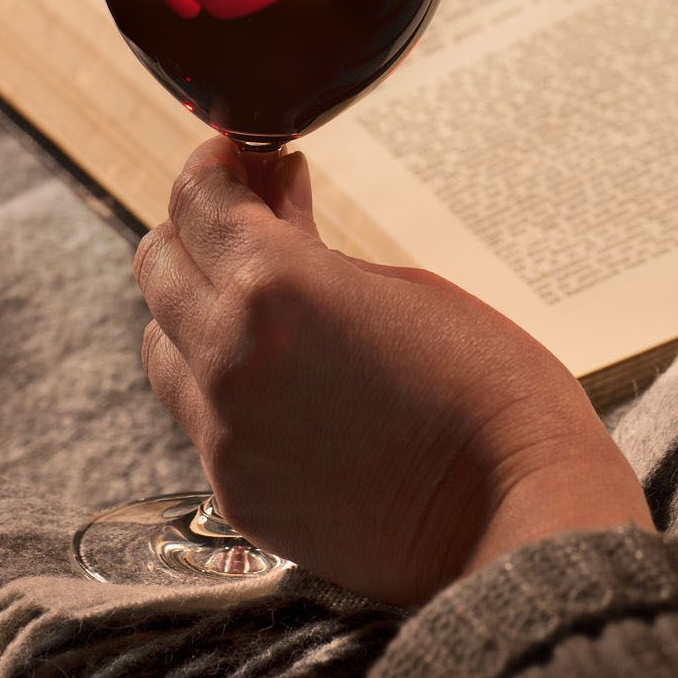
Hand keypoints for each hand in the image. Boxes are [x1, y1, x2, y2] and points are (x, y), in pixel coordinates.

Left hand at [135, 138, 651, 605]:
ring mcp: (224, 435)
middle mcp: (228, 357)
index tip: (239, 160)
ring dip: (194, 314)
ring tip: (259, 310)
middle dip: (196, 232)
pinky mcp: (236, 495)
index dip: (216, 166)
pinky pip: (200, 421)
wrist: (520, 517)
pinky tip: (285, 388)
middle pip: (158, 265)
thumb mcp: (404, 288)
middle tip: (248, 223)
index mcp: (274, 286)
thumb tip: (271, 207)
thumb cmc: (490, 387)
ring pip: (162, 347)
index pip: (196, 199)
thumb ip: (313, 248)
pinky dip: (223, 391)